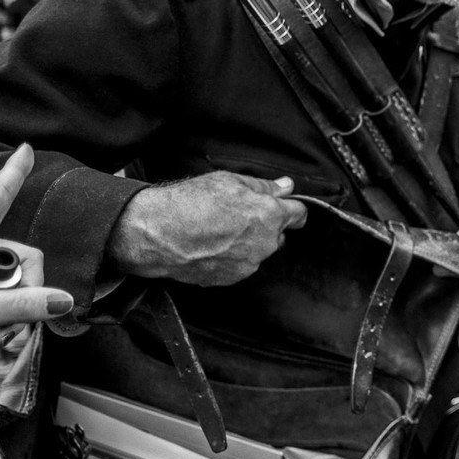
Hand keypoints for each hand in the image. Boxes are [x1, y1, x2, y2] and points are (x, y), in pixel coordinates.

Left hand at [0, 145, 74, 389]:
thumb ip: (15, 305)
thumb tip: (64, 300)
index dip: (13, 174)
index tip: (27, 148)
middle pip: (20, 257)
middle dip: (26, 286)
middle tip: (3, 314)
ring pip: (15, 286)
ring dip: (16, 311)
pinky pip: (2, 306)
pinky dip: (6, 322)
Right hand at [106, 171, 308, 286]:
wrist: (159, 234)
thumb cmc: (190, 205)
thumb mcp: (229, 181)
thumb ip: (264, 186)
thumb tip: (286, 187)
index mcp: (269, 216)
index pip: (299, 214)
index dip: (292, 208)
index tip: (286, 206)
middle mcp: (265, 244)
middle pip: (278, 234)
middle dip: (266, 224)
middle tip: (239, 213)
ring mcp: (249, 264)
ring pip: (258, 250)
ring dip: (248, 242)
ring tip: (220, 229)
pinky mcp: (232, 278)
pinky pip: (240, 264)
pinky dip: (231, 256)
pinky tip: (212, 244)